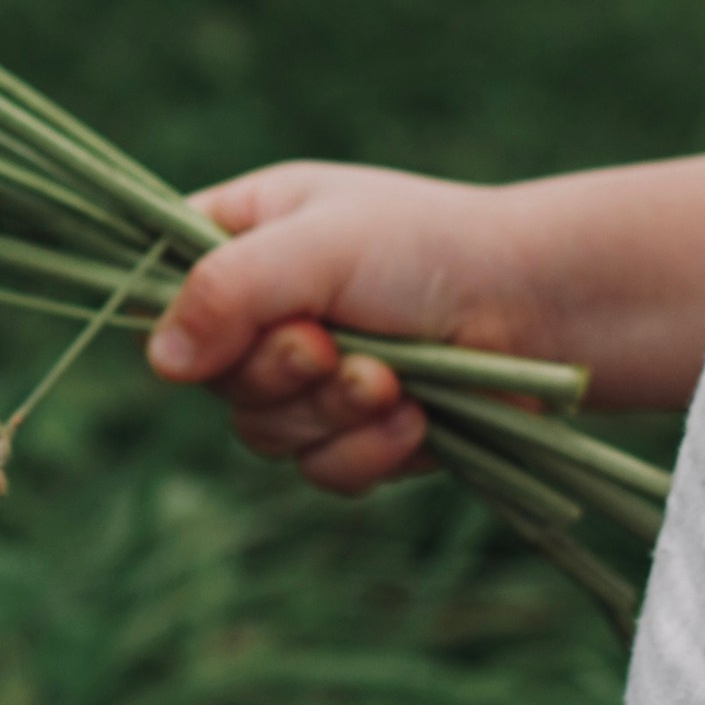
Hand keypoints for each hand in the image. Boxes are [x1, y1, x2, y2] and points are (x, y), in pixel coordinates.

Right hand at [144, 160, 533, 498]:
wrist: (544, 309)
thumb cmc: (432, 249)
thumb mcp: (319, 244)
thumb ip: (229, 290)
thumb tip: (159, 361)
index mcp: (247, 234)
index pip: (162, 279)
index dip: (183, 318)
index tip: (223, 329)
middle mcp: (268, 307)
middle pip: (212, 378)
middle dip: (278, 375)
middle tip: (331, 348)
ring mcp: (311, 376)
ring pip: (263, 433)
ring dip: (328, 416)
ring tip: (391, 382)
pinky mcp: (356, 433)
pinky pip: (320, 471)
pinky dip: (364, 453)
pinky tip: (415, 422)